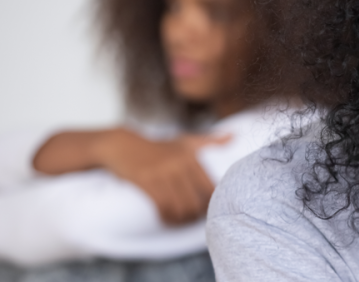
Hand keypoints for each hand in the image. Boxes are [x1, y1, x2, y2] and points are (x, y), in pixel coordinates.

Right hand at [92, 129, 230, 224]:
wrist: (122, 145)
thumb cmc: (158, 146)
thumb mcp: (186, 141)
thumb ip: (211, 141)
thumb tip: (235, 136)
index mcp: (191, 157)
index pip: (210, 188)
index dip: (211, 204)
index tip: (206, 210)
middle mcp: (179, 164)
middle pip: (196, 200)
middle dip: (195, 215)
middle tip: (192, 219)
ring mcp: (162, 172)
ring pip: (180, 206)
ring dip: (181, 220)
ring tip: (180, 221)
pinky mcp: (146, 180)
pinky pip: (162, 206)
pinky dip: (166, 217)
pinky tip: (167, 220)